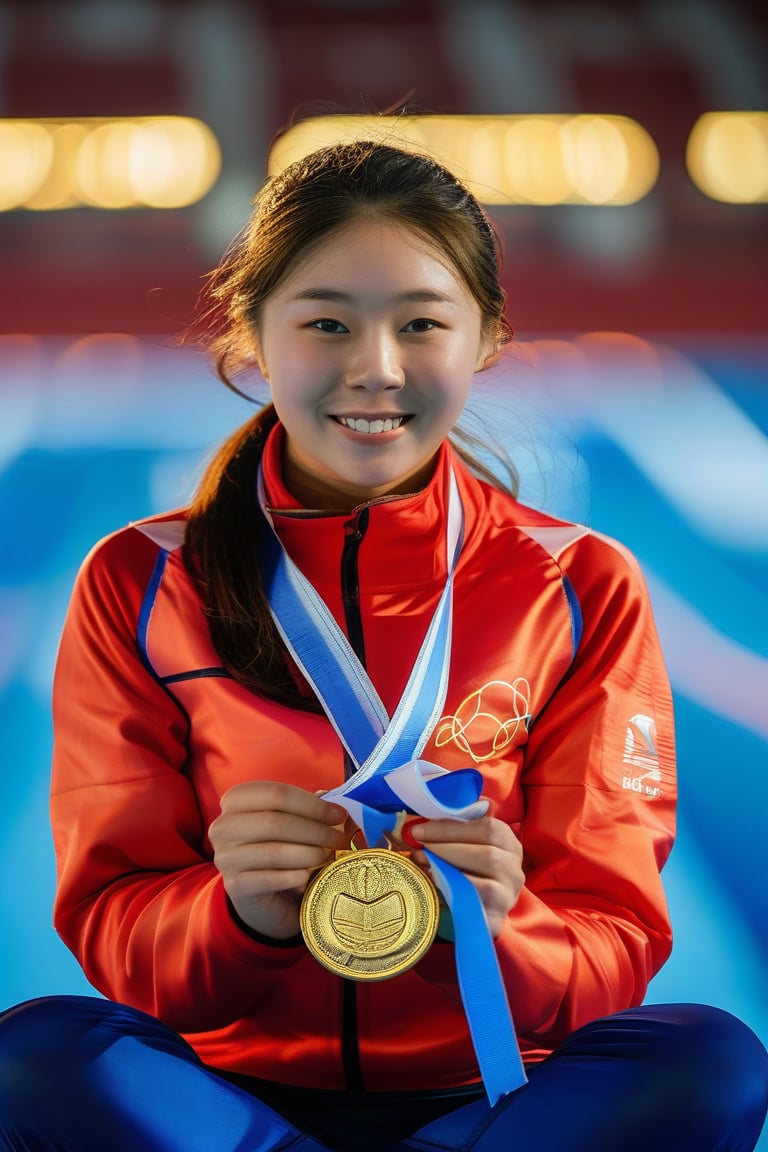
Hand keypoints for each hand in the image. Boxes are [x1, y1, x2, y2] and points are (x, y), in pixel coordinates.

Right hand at [209, 781, 347, 940]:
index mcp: (235, 800)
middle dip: (315, 830)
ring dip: (310, 854)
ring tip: (329, 856)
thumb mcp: (288, 822)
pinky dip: (296, 876)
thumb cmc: (277, 848)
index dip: (312, 804)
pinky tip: (309, 877)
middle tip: (340, 838)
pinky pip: (272, 879)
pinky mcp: (234, 886)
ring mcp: (225, 858)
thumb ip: (306, 809)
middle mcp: (223, 826)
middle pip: (275, 822)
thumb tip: (333, 803)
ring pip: (274, 851)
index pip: (276, 793)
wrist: (260, 895)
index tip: (338, 814)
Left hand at [411, 814, 523, 936]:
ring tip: (422, 862)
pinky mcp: (495, 917)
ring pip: (482, 881)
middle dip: (446, 848)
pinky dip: (451, 889)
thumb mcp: (465, 846)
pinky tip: (433, 882)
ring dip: (447, 868)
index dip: (450, 828)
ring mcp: (507, 895)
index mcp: (509, 843)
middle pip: (487, 854)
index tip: (420, 830)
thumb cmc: (468, 870)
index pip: (487, 828)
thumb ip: (451, 833)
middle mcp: (514, 869)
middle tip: (418, 847)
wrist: (476, 910)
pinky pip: (473, 902)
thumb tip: (418, 827)